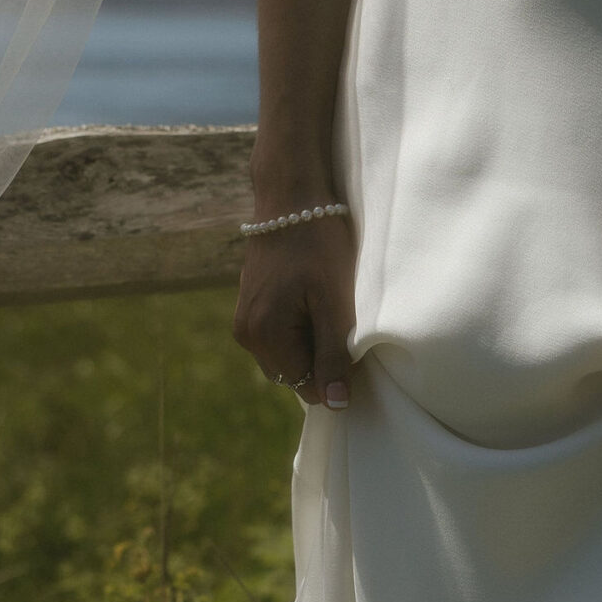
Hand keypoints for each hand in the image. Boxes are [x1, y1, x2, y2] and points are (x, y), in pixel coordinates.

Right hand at [232, 217, 355, 408]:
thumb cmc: (318, 244)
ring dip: (314, 341)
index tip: (354, 341)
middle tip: (343, 319)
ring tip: (328, 305)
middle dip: (323, 358)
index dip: (337, 373)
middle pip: (296, 373)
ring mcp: (246, 320)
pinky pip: (282, 335)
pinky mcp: (252, 305)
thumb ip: (335, 354)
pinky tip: (316, 298)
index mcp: (265, 337)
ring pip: (290, 355)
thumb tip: (335, 404)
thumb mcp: (335, 302)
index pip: (307, 386)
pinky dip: (303, 327)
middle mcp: (247, 335)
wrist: (291, 196)